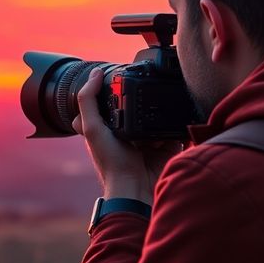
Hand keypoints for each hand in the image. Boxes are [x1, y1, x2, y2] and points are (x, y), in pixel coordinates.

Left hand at [71, 67, 183, 204]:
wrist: (136, 189)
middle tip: (145, 98)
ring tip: (154, 121)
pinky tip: (169, 127)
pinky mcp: (168, 146)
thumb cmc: (111, 163)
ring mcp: (149, 139)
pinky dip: (175, 125)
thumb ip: (88, 100)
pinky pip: (175, 128)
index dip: (116, 91)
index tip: (123, 80)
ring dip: (159, 113)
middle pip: (138, 106)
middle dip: (143, 101)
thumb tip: (95, 73)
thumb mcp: (92, 127)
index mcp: (109, 128)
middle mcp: (128, 132)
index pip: (112, 102)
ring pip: (158, 114)